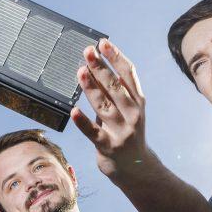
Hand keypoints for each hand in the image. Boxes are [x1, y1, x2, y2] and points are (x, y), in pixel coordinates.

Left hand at [72, 38, 148, 179]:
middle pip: (115, 87)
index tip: (103, 43)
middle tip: (87, 51)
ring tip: (80, 72)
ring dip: (91, 88)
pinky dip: (83, 122)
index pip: (128, 74)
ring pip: (104, 106)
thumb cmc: (127, 133)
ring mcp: (122, 131)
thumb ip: (114, 92)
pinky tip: (74, 111)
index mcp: (138, 101)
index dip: (116, 57)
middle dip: (101, 67)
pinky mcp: (108, 147)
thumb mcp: (127, 110)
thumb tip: (96, 66)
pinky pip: (94, 132)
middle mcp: (133, 114)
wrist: (137, 169)